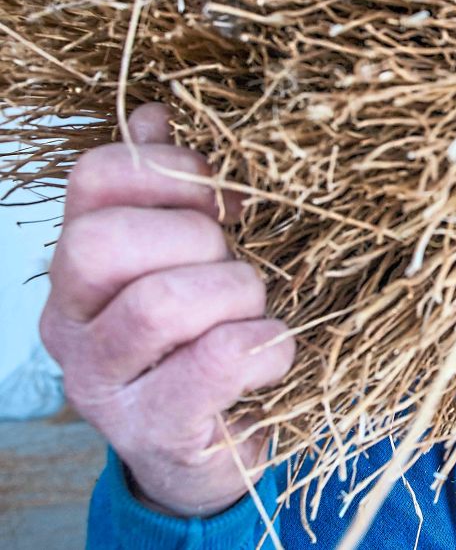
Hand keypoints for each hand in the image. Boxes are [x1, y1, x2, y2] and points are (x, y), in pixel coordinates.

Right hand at [39, 103, 294, 516]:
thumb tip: (153, 116)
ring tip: (255, 310)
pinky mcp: (152, 429)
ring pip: (160, 302)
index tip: (223, 197)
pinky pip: (214, 360)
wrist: (211, 450)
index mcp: (79, 261)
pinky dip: (263, 346)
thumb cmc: (206, 335)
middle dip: (195, 238)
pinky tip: (272, 350)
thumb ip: (170, 190)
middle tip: (233, 262)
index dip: (170, 170)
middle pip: (104, 241)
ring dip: (236, 294)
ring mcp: (102, 381)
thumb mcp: (188, 257)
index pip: (93, 179)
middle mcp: (71, 320)